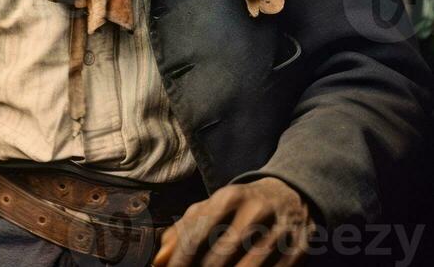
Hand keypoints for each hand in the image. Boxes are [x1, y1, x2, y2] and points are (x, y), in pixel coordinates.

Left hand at [152, 177, 313, 265]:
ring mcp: (279, 231)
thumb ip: (185, 229)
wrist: (292, 195)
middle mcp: (255, 211)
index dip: (181, 260)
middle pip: (220, 256)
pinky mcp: (298, 250)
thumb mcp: (214, 207)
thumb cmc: (243, 206)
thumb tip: (158, 259)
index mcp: (229, 197)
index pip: (198, 234)